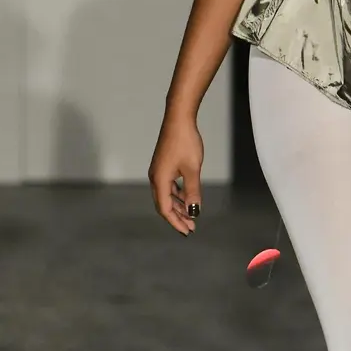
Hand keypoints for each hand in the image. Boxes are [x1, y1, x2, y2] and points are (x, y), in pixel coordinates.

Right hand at [148, 112, 203, 233]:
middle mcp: (155, 177)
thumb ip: (192, 192)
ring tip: (191, 215)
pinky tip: (188, 197)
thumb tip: (194, 211)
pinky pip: (169, 186)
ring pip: (167, 195)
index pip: (165, 209)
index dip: (176, 222)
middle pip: (164, 204)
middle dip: (177, 217)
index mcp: (159, 180)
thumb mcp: (192, 170)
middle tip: (191, 227)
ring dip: (178, 206)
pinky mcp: (164, 165)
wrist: (179, 119)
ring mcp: (159, 171)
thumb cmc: (185, 142)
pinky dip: (178, 195)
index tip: (187, 231)